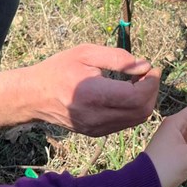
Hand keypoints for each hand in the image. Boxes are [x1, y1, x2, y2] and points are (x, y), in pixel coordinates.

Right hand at [24, 44, 159, 135]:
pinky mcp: (96, 133)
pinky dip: (134, 109)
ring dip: (145, 100)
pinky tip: (127, 93)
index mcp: (93, 94)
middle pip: (141, 111)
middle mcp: (96, 116)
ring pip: (136, 119)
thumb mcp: (85, 53)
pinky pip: (125, 123)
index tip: (151, 68)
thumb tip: (144, 65)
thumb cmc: (59, 69)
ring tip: (138, 81)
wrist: (34, 96)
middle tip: (147, 73)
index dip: (151, 83)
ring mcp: (96, 128)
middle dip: (152, 91)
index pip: (136, 97)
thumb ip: (117, 57)